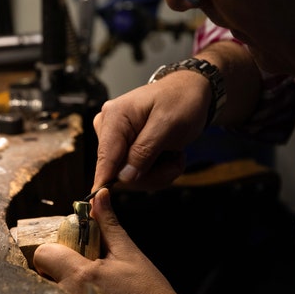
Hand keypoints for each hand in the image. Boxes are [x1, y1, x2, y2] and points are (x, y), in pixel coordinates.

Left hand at [33, 189, 222, 293]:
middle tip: (82, 271)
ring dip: (63, 290)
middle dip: (57, 270)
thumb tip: (98, 196)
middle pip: (43, 276)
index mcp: (80, 275)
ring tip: (90, 292)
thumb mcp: (129, 253)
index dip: (54, 249)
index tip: (69, 252)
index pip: (44, 254)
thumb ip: (107, 224)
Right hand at [93, 70, 210, 191]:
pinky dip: (155, 171)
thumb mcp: (168, 125)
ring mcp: (116, 138)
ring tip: (174, 156)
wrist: (191, 93)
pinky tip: (168, 156)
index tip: (102, 201)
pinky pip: (135, 171)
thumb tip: (124, 177)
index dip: (105, 181)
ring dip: (156, 173)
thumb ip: (144, 151)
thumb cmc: (181, 101)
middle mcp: (109, 126)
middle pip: (117, 170)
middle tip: (174, 163)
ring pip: (128, 175)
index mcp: (115, 116)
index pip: (105, 157)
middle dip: (149, 174)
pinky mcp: (124, 147)